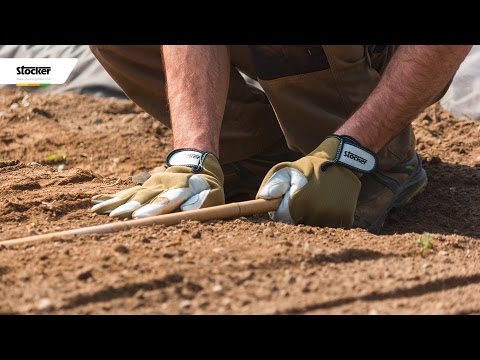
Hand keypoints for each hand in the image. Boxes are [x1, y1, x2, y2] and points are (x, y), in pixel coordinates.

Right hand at [91, 149, 223, 218]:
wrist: (195, 165)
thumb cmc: (205, 188)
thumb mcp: (211, 195)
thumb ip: (200, 203)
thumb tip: (186, 211)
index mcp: (180, 188)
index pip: (166, 200)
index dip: (152, 209)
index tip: (139, 217)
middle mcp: (162, 186)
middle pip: (143, 198)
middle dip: (128, 208)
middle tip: (114, 216)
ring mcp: (151, 185)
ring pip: (131, 195)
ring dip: (115, 204)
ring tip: (98, 211)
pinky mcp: (143, 187)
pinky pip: (126, 193)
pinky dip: (111, 199)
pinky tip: (96, 203)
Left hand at [256, 135, 376, 226]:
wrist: (342, 161)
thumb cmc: (310, 166)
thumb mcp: (287, 170)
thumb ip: (273, 184)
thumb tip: (261, 198)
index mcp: (300, 203)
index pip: (283, 218)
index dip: (283, 209)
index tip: (288, 200)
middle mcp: (316, 213)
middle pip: (299, 223)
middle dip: (298, 213)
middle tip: (305, 197)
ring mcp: (332, 217)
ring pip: (315, 225)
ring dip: (313, 216)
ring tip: (318, 199)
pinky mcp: (345, 218)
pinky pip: (330, 225)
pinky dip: (328, 217)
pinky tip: (329, 203)